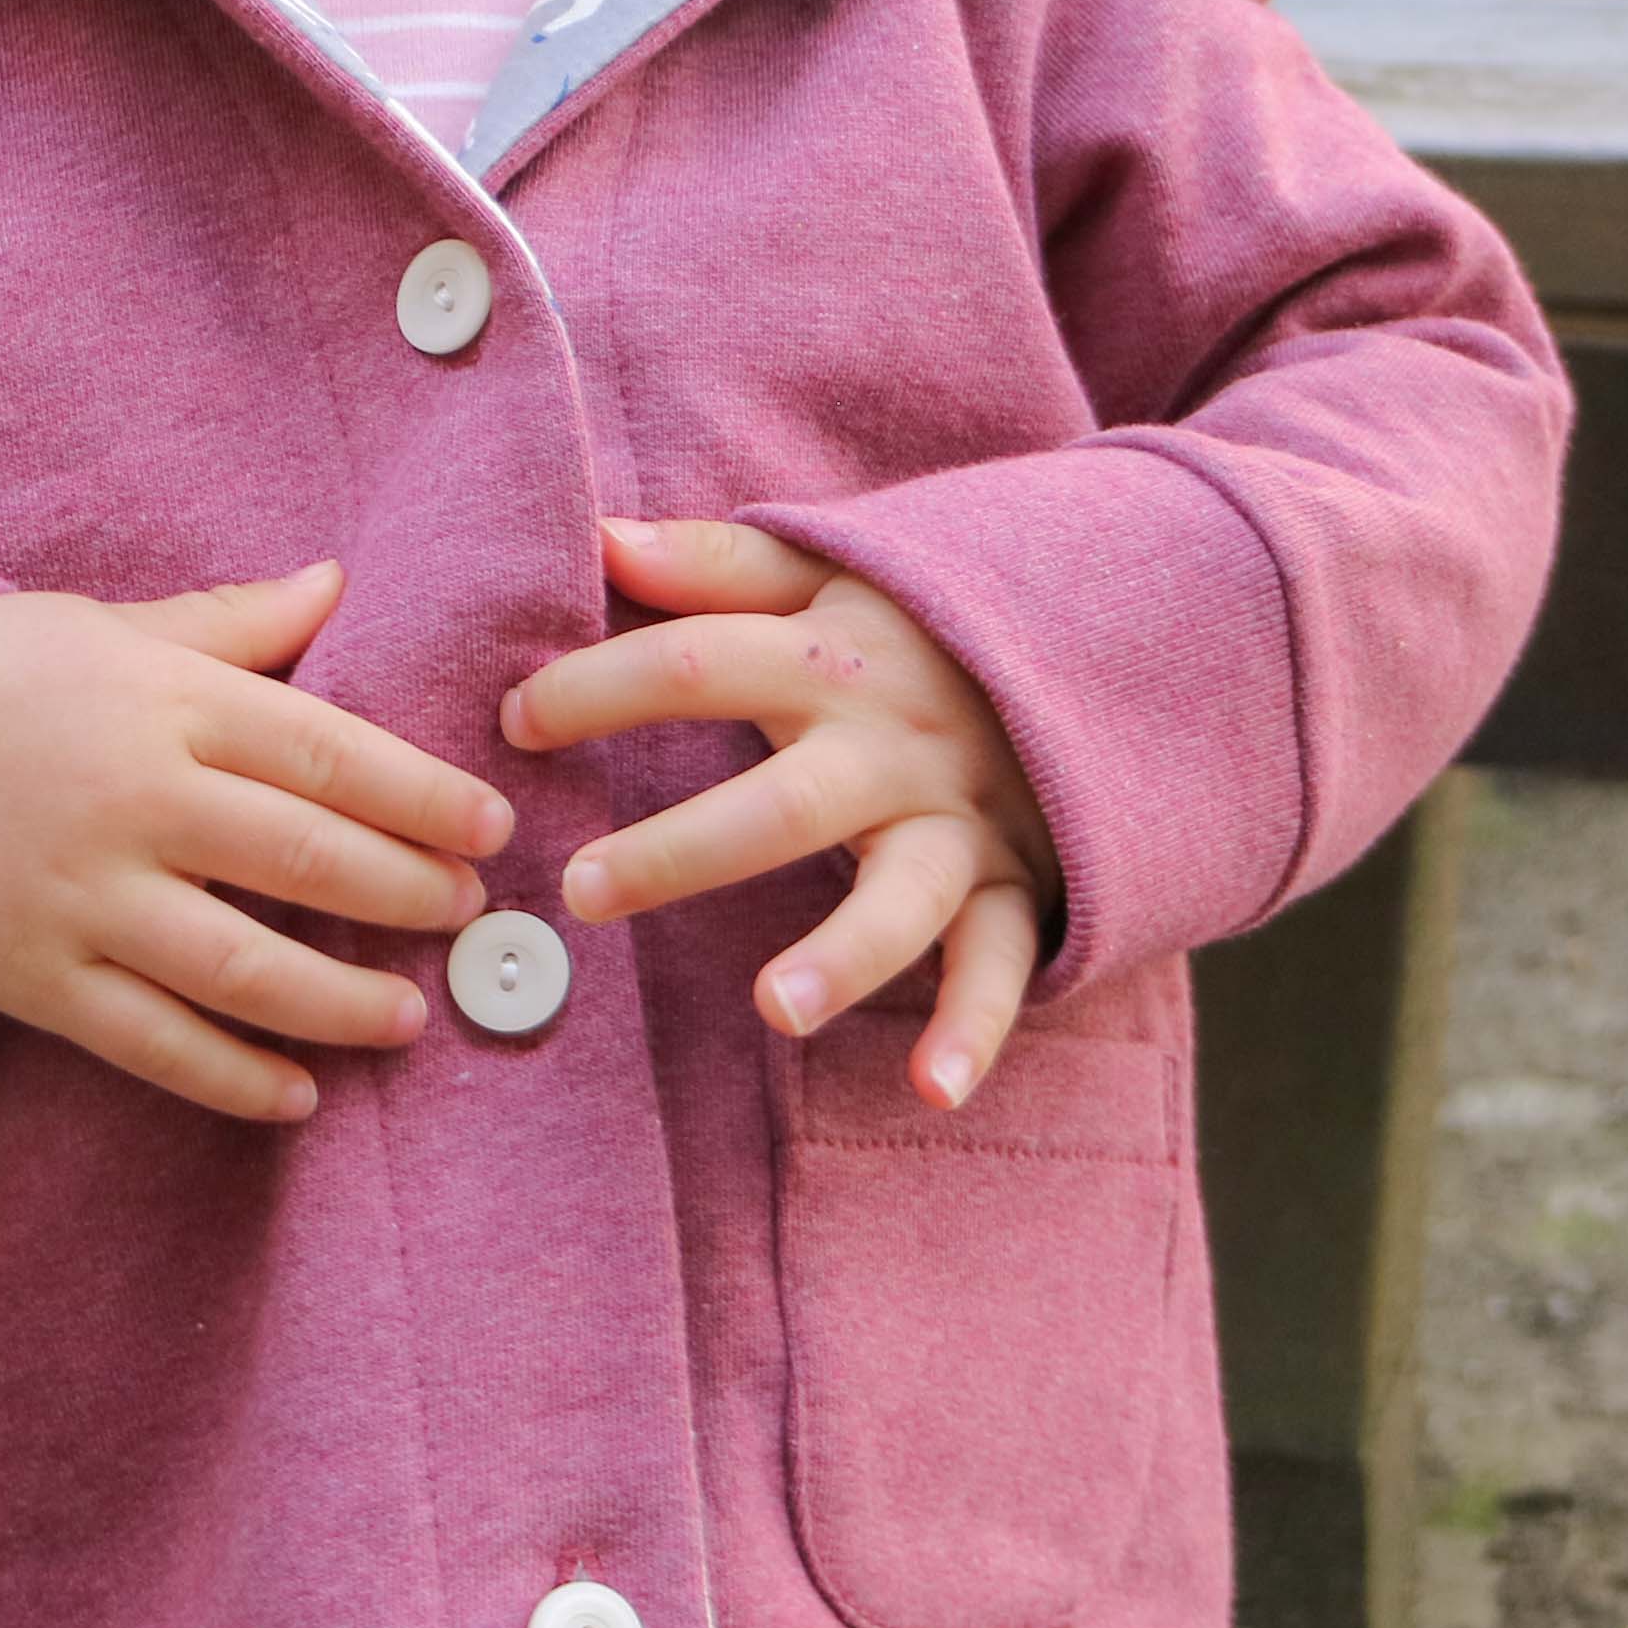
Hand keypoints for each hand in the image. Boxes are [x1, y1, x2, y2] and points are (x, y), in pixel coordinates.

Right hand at [0, 561, 512, 1123]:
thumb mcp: (105, 627)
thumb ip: (230, 624)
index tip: (486, 826)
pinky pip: (154, 1042)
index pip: (327, 750)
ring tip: (405, 1018)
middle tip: (463, 918)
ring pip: (244, 967)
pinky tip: (295, 1094)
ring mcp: (83, 898)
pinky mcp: (35, 979)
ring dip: (341, 1002)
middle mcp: (135, 801)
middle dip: (405, 896)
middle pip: (306, 859)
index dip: (421, 796)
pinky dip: (233, 1077)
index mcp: (162, 703)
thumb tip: (337, 586)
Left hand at [502, 518, 1050, 1108]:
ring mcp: (957, 822)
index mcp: (833, 657)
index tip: (514, 723)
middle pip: (782, 801)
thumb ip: (719, 564)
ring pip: (902, 896)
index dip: (599, 688)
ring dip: (843, 955)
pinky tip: (934, 1091)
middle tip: (582, 892)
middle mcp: (893, 744)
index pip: (698, 662)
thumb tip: (600, 537)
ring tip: (774, 1010)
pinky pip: (998, 963)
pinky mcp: (1015, 886)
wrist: (1113, 640)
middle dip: (683, 851)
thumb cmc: (926, 627)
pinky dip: (972, 1030)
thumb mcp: (834, 572)